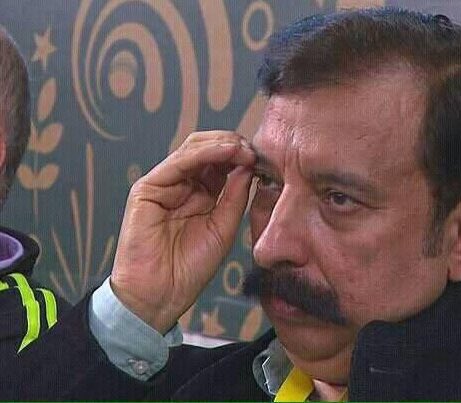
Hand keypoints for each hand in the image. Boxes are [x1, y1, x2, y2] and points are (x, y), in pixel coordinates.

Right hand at [110, 131, 254, 332]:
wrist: (160, 294)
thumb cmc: (190, 268)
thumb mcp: (224, 227)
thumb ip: (234, 196)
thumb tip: (248, 167)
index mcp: (200, 194)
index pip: (222, 163)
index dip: (242, 157)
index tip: (265, 159)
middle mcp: (181, 185)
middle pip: (207, 150)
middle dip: (234, 145)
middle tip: (255, 151)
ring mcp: (164, 184)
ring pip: (193, 149)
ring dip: (222, 145)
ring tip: (244, 149)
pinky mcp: (148, 188)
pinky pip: (179, 162)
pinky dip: (204, 153)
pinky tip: (226, 152)